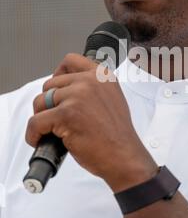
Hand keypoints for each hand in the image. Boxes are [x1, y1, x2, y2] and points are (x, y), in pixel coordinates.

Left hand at [25, 53, 157, 191]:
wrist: (124, 157)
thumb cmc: (117, 135)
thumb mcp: (111, 99)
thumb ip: (92, 88)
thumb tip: (66, 89)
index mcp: (102, 76)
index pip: (70, 60)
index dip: (58, 74)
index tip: (57, 88)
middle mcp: (90, 81)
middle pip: (50, 84)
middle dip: (49, 103)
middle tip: (57, 119)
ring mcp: (77, 96)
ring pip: (40, 102)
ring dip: (41, 118)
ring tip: (52, 131)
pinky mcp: (66, 114)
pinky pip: (36, 121)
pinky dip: (34, 134)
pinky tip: (42, 140)